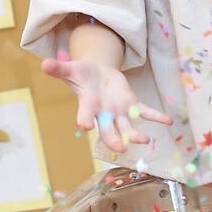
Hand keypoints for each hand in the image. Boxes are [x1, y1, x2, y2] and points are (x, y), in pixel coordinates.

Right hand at [41, 57, 172, 152]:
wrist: (96, 73)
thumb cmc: (82, 74)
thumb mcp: (71, 69)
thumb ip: (59, 69)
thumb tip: (43, 63)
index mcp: (88, 105)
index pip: (85, 115)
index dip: (85, 120)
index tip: (85, 125)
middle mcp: (104, 113)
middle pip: (108, 130)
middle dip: (114, 139)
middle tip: (121, 148)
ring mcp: (119, 111)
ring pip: (127, 126)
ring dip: (136, 134)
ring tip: (145, 140)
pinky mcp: (131, 104)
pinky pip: (145, 112)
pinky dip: (156, 116)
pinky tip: (168, 121)